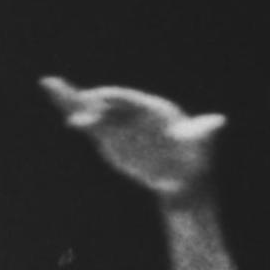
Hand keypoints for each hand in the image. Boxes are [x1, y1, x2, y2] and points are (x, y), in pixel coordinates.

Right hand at [42, 78, 224, 199]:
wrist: (183, 184)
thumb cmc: (196, 165)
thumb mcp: (200, 148)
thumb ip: (202, 133)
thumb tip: (219, 121)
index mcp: (157, 110)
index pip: (131, 100)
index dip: (115, 98)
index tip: (99, 99)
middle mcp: (136, 113)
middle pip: (110, 103)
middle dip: (92, 103)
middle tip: (74, 106)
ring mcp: (122, 124)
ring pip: (95, 110)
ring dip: (74, 103)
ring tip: (50, 85)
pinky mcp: (110, 138)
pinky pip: (91, 125)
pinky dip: (76, 116)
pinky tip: (62, 108)